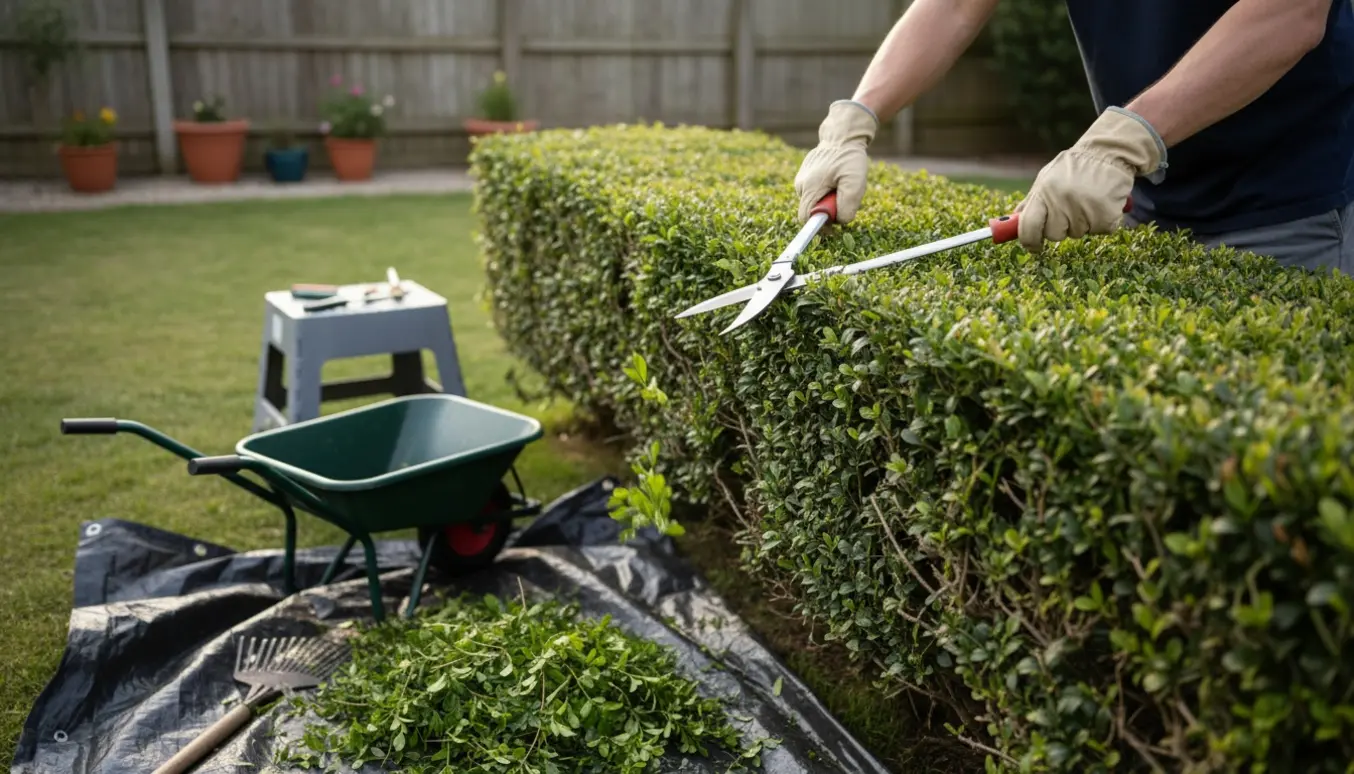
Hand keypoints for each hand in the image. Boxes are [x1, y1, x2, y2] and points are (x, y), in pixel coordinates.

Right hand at [794, 100, 878, 223]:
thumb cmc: (850, 158)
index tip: (834, 227)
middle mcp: (801, 184)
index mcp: (810, 187)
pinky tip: (835, 181)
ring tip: (840, 186)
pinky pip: (813, 193)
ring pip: (813, 202)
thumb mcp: (855, 182)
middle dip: (827, 212)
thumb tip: (840, 221)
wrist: (842, 136)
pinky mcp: (804, 176)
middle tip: (842, 199)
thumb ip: (847, 204)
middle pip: (810, 211)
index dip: (819, 226)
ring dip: (827, 201)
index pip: (806, 218)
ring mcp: (801, 180)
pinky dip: (825, 193)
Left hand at [1016, 107, 1165, 252]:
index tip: (1033, 246)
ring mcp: (1085, 209)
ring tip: (1088, 199)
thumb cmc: (1076, 167)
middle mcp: (1062, 201)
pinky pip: (1099, 231)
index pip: (1028, 227)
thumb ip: (1032, 201)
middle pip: (1054, 235)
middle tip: (1070, 209)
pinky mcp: (1106, 216)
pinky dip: (1101, 221)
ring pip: (1077, 234)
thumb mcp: (1047, 178)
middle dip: (1060, 228)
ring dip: (1083, 223)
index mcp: (1044, 192)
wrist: (1110, 153)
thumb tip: (1015, 223)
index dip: (1029, 241)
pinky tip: (1102, 202)